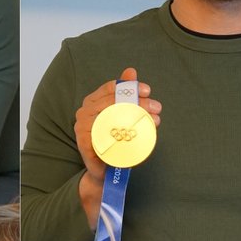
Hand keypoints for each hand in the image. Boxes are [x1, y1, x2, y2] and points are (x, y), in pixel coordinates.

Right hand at [73, 67, 161, 229]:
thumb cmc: (111, 137)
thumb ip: (124, 91)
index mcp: (91, 102)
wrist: (103, 169)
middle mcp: (84, 113)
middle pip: (113, 102)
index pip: (110, 88)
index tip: (148, 91)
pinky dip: (123, 138)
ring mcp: (83, 130)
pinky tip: (140, 136)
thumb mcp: (120, 112)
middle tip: (157, 108)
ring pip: (112, 118)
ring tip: (154, 121)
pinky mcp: (86, 146)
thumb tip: (131, 71)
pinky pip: (105, 138)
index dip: (129, 87)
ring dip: (136, 117)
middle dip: (139, 103)